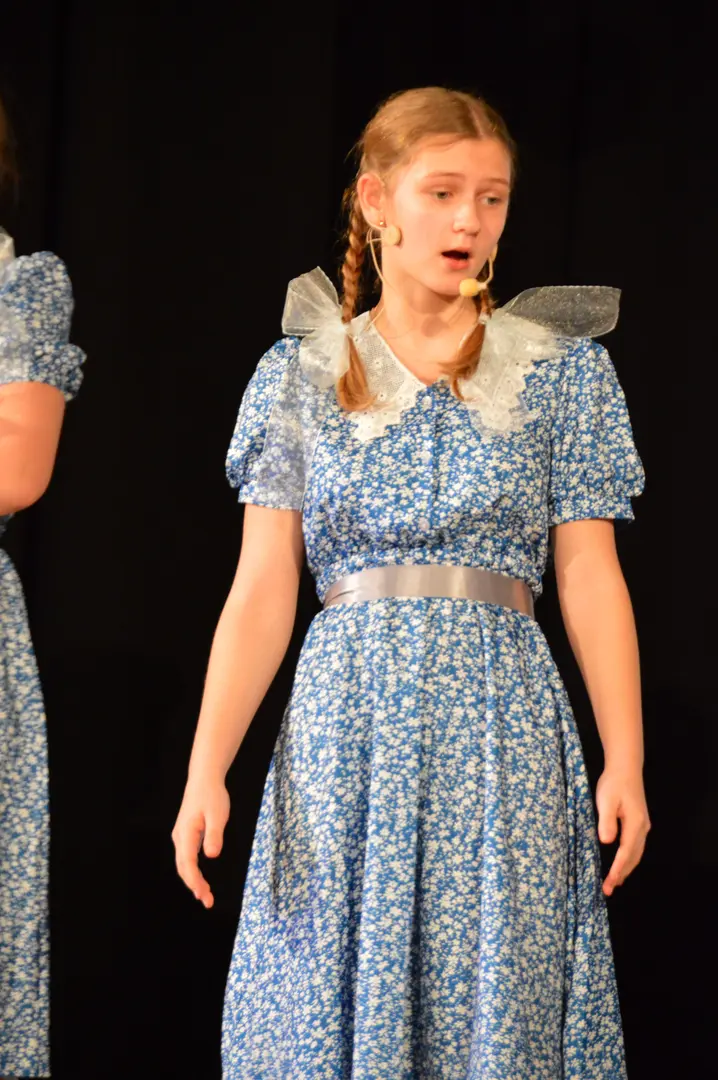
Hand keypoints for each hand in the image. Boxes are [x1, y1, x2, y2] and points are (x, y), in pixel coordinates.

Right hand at [172, 776, 229, 908]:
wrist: (204, 780)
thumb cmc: (212, 795)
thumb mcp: (218, 814)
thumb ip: (215, 834)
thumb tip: (212, 855)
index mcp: (186, 833)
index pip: (188, 862)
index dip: (194, 880)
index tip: (203, 894)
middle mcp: (180, 837)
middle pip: (183, 867)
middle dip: (194, 886)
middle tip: (208, 901)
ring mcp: (181, 836)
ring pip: (184, 864)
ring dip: (193, 881)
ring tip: (206, 896)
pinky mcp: (186, 835)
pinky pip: (186, 858)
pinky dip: (192, 872)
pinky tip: (201, 880)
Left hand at [595, 767, 650, 895]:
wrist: (625, 768)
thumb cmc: (614, 783)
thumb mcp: (606, 800)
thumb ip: (607, 821)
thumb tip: (607, 842)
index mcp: (635, 824)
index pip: (626, 852)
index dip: (618, 869)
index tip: (610, 883)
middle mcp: (642, 828)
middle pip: (633, 857)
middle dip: (621, 874)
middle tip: (608, 890)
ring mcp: (643, 826)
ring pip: (636, 854)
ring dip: (625, 869)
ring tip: (614, 883)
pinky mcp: (639, 823)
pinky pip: (635, 847)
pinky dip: (628, 859)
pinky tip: (621, 864)